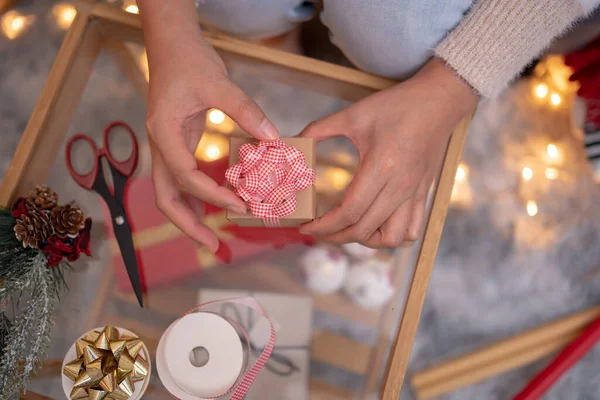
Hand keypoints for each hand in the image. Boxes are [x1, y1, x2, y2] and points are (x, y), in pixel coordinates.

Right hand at [143, 11, 278, 250]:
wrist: (170, 43)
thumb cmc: (189, 60)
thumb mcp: (220, 83)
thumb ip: (246, 111)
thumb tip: (274, 140)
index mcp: (164, 132)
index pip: (186, 176)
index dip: (213, 194)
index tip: (242, 204)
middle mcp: (159, 144)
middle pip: (165, 197)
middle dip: (188, 224)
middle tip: (213, 245)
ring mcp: (165, 145)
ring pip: (170, 192)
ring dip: (190, 216)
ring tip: (213, 238)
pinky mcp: (175, 143)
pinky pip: (181, 179)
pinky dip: (196, 196)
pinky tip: (216, 204)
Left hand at [299, 58, 477, 247]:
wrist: (439, 101)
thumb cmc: (397, 106)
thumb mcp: (353, 114)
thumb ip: (320, 129)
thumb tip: (293, 142)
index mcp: (380, 168)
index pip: (349, 212)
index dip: (324, 225)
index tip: (307, 227)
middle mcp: (399, 187)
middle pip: (364, 230)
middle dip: (335, 236)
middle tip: (318, 231)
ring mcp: (414, 194)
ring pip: (391, 238)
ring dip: (366, 241)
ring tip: (348, 230)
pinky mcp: (422, 194)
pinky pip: (411, 230)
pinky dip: (392, 236)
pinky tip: (376, 226)